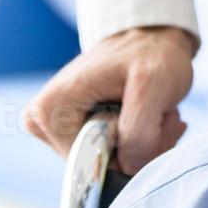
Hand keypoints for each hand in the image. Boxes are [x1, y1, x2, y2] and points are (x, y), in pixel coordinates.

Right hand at [22, 25, 199, 174]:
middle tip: (164, 117)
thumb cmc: (151, 54)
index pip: (93, 164)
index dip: (131, 147)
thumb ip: (139, 134)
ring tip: (161, 113)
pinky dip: (147, 144)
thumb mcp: (154, 86)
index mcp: (49, 111)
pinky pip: (118, 158)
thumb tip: (127, 168)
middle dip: (143, 148)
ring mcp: (59, 130)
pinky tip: (157, 119)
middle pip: (102, 167)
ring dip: (149, 145)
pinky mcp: (76, 133)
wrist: (154, 39)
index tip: (154, 117)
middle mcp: (44, 123)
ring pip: (114, 165)